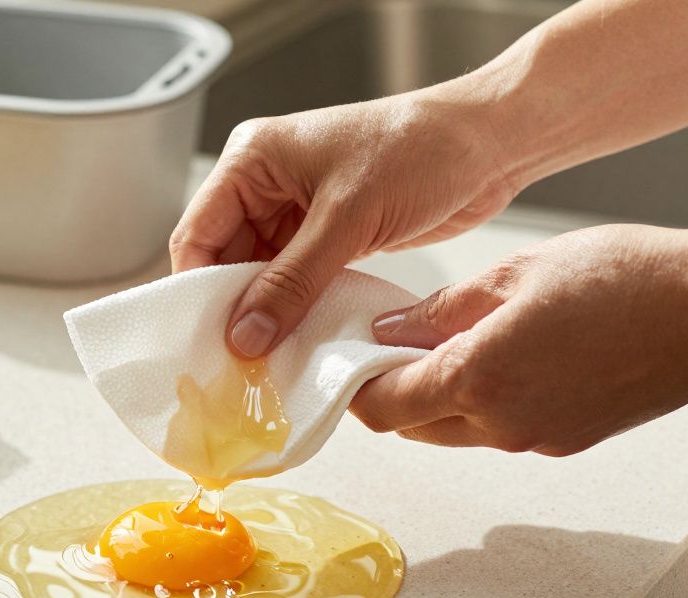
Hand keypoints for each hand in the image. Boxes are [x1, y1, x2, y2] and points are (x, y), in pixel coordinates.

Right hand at [169, 92, 518, 357]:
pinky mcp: (329, 232)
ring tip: (269, 359)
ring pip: (261, 274)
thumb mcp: (347, 219)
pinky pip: (296, 279)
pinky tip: (300, 340)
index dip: (198, 289)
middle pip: (224, 259)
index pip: (198, 234)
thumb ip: (292, 281)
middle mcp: (266, 182)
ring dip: (267, 313)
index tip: (207, 342)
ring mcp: (298, 208)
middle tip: (238, 362)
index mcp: (252, 159)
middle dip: (233, 308)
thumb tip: (244, 336)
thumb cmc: (420, 152)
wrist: (489, 145)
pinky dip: (296, 308)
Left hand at [350, 225, 687, 455]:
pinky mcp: (565, 440)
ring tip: (457, 339)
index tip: (351, 356)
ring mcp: (535, 439)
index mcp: (476, 379)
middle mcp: (501, 424)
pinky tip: (506, 353)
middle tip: (396, 343)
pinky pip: (500, 429)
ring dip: (439, 396)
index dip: (356, 385)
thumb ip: (439, 311)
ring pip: (455, 429)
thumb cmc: (622, 278)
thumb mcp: (512, 275)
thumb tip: (389, 331)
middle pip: (412, 427)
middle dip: (393, 391)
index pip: (382, 408)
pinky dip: (484, 400)